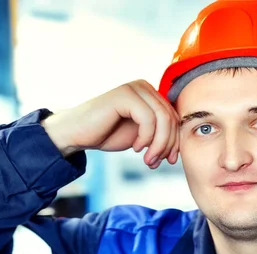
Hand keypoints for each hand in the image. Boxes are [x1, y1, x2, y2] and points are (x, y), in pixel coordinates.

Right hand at [41, 80, 179, 168]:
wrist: (75, 134)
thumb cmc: (104, 133)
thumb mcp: (139, 134)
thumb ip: (157, 132)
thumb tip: (181, 145)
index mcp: (149, 94)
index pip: (174, 116)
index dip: (175, 140)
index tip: (168, 160)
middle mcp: (144, 86)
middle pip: (171, 117)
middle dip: (167, 145)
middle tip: (155, 163)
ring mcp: (134, 88)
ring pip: (162, 119)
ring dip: (159, 144)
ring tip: (148, 160)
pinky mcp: (125, 95)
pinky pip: (148, 118)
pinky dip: (146, 137)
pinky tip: (136, 148)